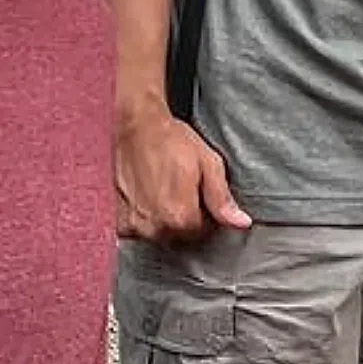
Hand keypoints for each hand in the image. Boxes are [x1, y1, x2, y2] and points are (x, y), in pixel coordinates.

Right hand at [114, 103, 250, 241]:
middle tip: (184, 189)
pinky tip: (149, 196)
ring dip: (166, 219)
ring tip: (166, 190)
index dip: (207, 214)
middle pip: (181, 236)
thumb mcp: (208, 164)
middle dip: (186, 218)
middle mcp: (155, 227)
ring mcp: (134, 225)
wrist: (138, 127)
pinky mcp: (120, 220)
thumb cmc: (173, 141)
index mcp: (180, 216)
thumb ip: (222, 199)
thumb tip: (242, 223)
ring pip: (161, 234)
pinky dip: (146, 218)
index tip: (202, 195)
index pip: (203, 232)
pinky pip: (140, 230)